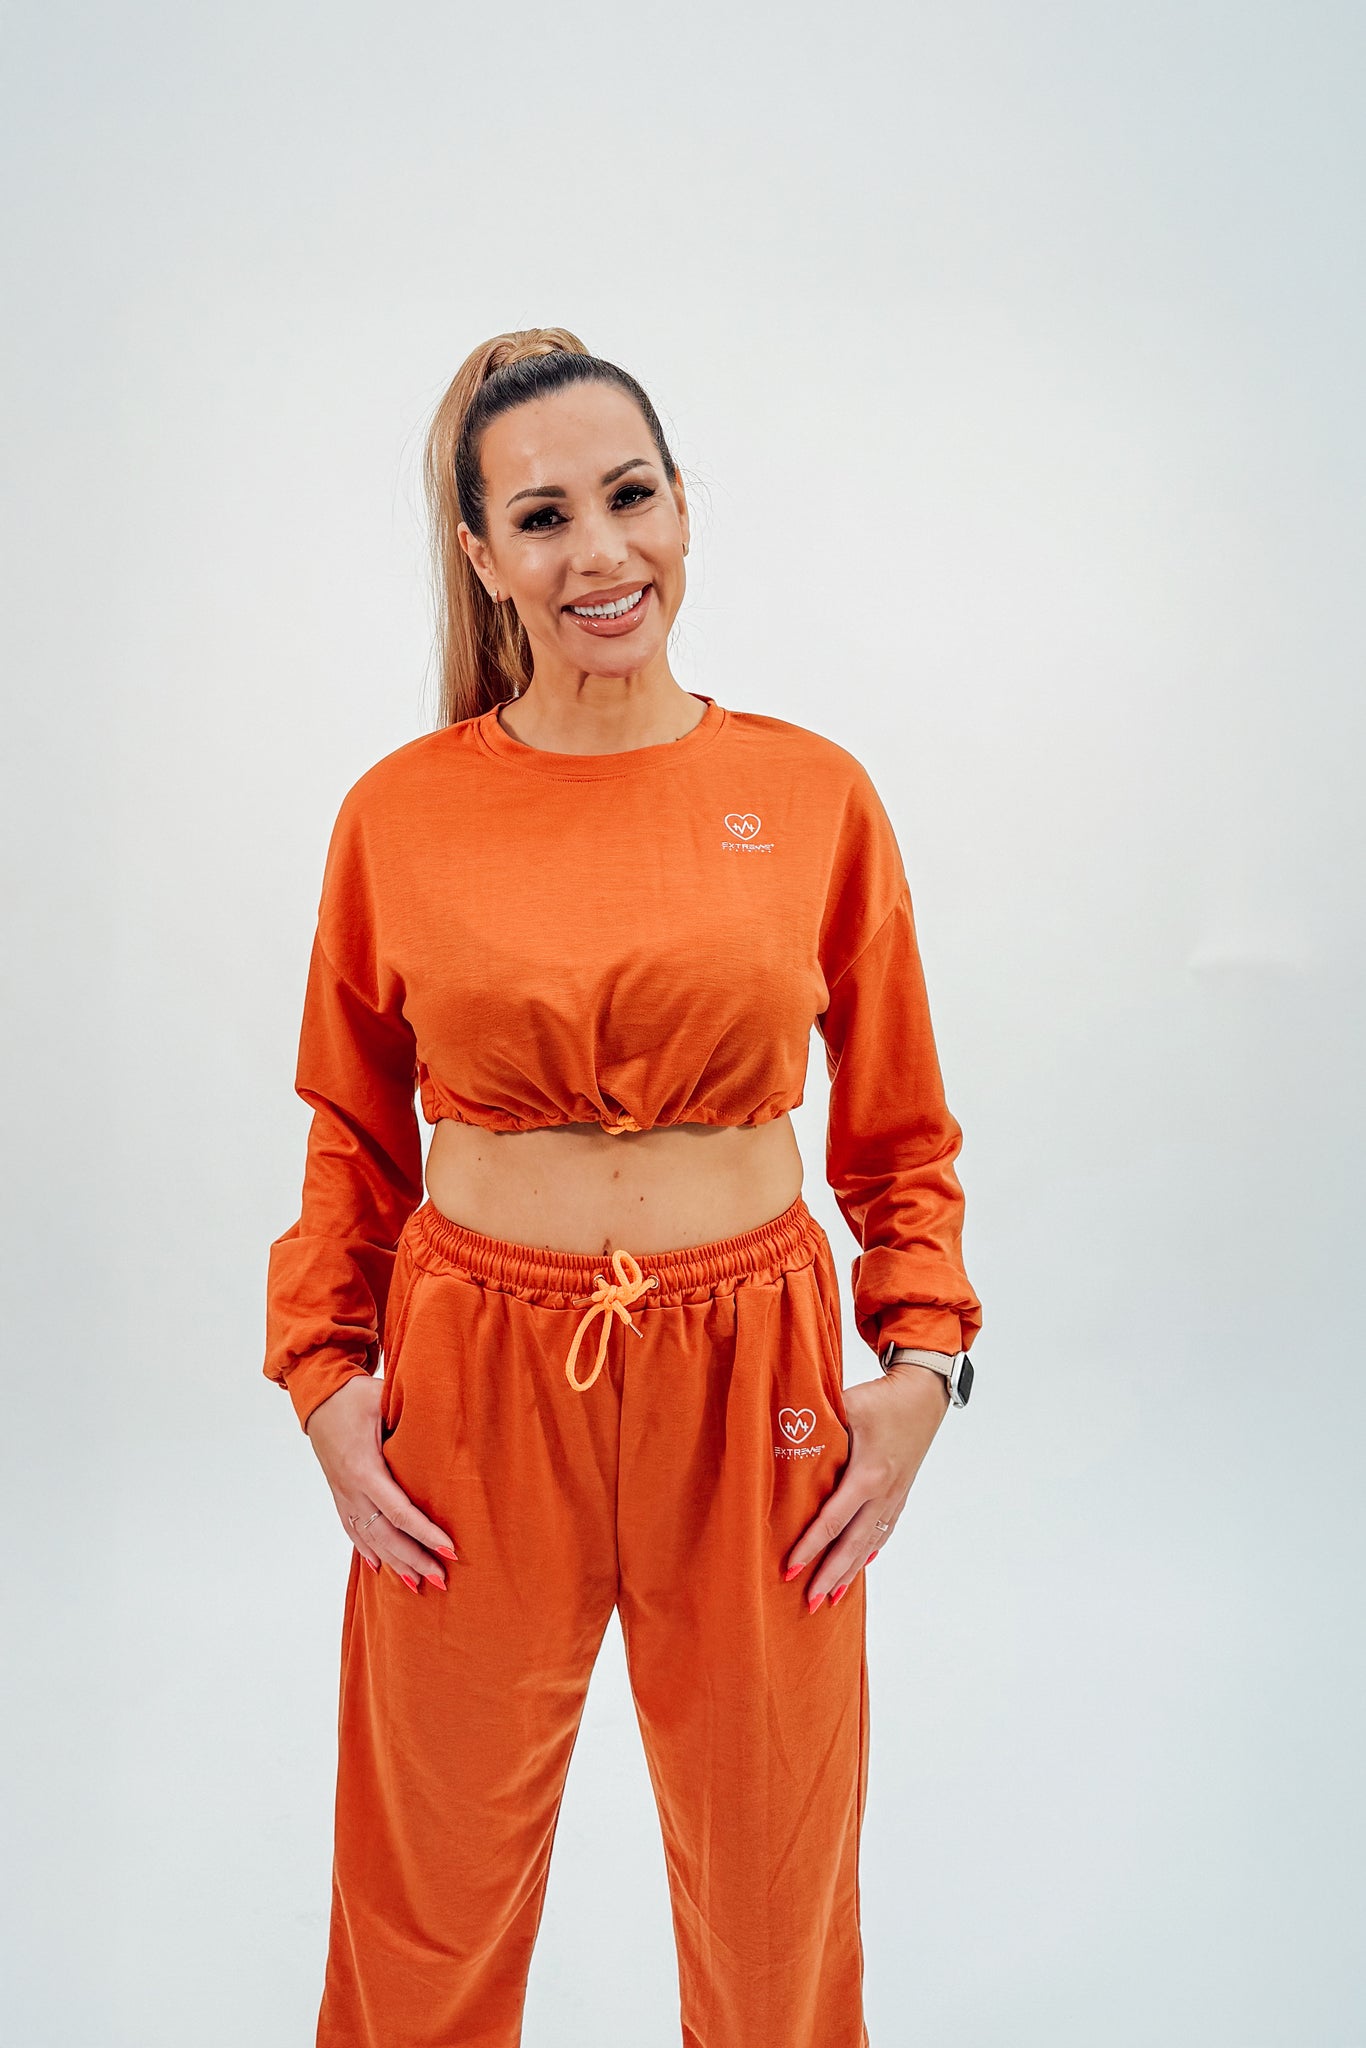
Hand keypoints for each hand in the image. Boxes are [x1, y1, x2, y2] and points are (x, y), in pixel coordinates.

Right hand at [304, 1374, 458, 1593]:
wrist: (318, 1396)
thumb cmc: (354, 1396)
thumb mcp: (384, 1400)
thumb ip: (409, 1418)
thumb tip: (444, 1430)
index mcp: (364, 1468)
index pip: (399, 1511)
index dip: (425, 1533)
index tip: (449, 1548)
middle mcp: (351, 1488)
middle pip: (385, 1535)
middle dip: (414, 1559)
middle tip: (441, 1579)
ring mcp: (343, 1494)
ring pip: (369, 1538)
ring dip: (394, 1562)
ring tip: (417, 1585)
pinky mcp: (339, 1493)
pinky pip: (352, 1529)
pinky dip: (367, 1550)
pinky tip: (379, 1567)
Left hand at [782, 1363, 951, 1610]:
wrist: (924, 1395)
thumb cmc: (882, 1399)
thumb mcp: (846, 1406)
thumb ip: (816, 1424)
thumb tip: (779, 1433)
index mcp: (868, 1474)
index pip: (833, 1520)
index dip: (810, 1547)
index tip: (790, 1569)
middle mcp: (883, 1493)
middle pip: (853, 1544)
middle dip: (829, 1574)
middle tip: (808, 1602)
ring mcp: (895, 1497)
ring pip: (870, 1543)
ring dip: (850, 1572)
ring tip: (831, 1597)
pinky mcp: (901, 1495)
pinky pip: (883, 1532)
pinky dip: (869, 1552)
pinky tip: (860, 1566)